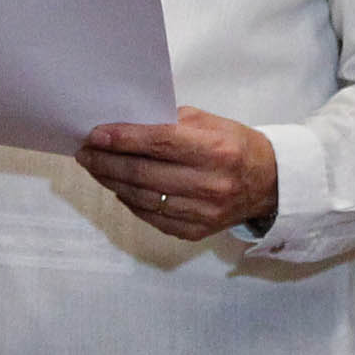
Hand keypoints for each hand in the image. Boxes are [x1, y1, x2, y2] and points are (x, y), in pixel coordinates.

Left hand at [79, 108, 278, 239]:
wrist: (269, 184)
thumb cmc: (235, 145)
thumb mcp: (211, 123)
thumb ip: (171, 123)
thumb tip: (126, 126)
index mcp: (216, 150)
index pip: (159, 143)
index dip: (123, 139)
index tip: (95, 134)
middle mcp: (210, 184)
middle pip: (144, 173)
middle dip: (107, 161)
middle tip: (85, 151)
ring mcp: (202, 212)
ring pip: (143, 197)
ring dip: (112, 181)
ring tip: (95, 167)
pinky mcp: (195, 231)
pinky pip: (152, 216)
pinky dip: (130, 201)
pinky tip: (118, 187)